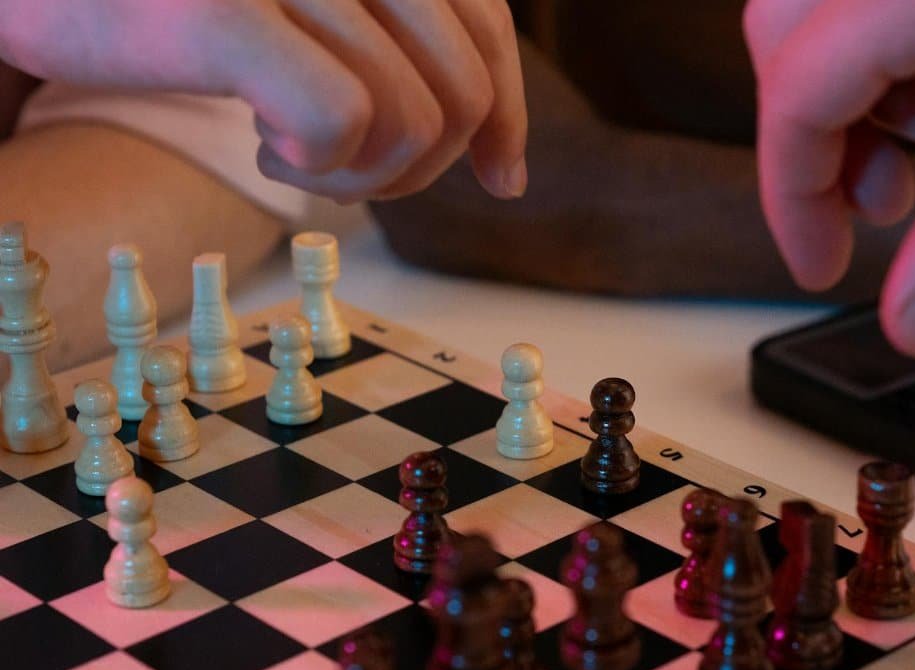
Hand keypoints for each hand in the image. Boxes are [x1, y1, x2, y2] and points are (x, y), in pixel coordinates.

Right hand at [0, 0, 526, 201]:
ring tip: (290, 150)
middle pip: (460, 94)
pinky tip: (269, 148)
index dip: (506, 118)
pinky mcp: (220, 14)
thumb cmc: (181, 8)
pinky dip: (320, 164)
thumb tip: (504, 165)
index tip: (503, 180)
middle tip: (347, 170)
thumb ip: (402, 58)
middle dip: (419, 166)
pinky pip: (339, 121)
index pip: (487, 29)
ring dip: (358, 174)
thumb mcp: (315, 18)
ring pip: (410, 122)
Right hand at [745, 0, 914, 354]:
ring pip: (835, 20)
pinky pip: (890, 3)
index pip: (797, 95)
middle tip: (878, 208)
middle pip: (788, 41)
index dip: (791, 193)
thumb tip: (910, 318)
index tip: (819, 261)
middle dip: (817, 138)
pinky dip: (910, 58)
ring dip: (870, 99)